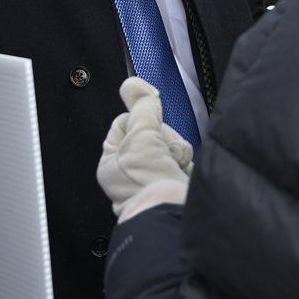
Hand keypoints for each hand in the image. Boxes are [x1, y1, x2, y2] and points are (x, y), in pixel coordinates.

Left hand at [97, 77, 193, 219]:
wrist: (172, 215)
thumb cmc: (148, 185)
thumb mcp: (140, 135)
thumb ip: (141, 107)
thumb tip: (133, 84)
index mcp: (113, 161)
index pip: (127, 121)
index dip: (141, 118)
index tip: (150, 119)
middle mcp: (132, 170)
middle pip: (154, 130)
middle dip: (164, 138)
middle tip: (160, 151)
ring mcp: (155, 177)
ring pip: (172, 144)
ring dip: (176, 151)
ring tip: (172, 167)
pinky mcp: (176, 182)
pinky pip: (184, 159)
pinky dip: (186, 164)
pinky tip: (181, 174)